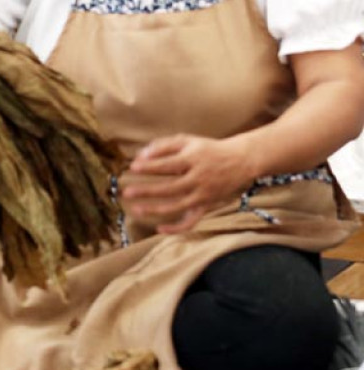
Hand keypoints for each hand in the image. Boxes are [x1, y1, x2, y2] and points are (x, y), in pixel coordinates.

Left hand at [120, 135, 256, 234]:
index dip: (150, 167)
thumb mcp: (187, 140)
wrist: (241, 160)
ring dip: (156, 210)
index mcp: (194, 160)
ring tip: (136, 209)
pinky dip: (176, 228)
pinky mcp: (206, 206)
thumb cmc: (208, 149)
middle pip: (170, 188)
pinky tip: (159, 229)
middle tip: (127, 192)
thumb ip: (163, 145)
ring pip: (178, 206)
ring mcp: (203, 195)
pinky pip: (191, 221)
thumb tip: (141, 155)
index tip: (133, 167)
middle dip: (147, 191)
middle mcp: (199, 179)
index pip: (168, 165)